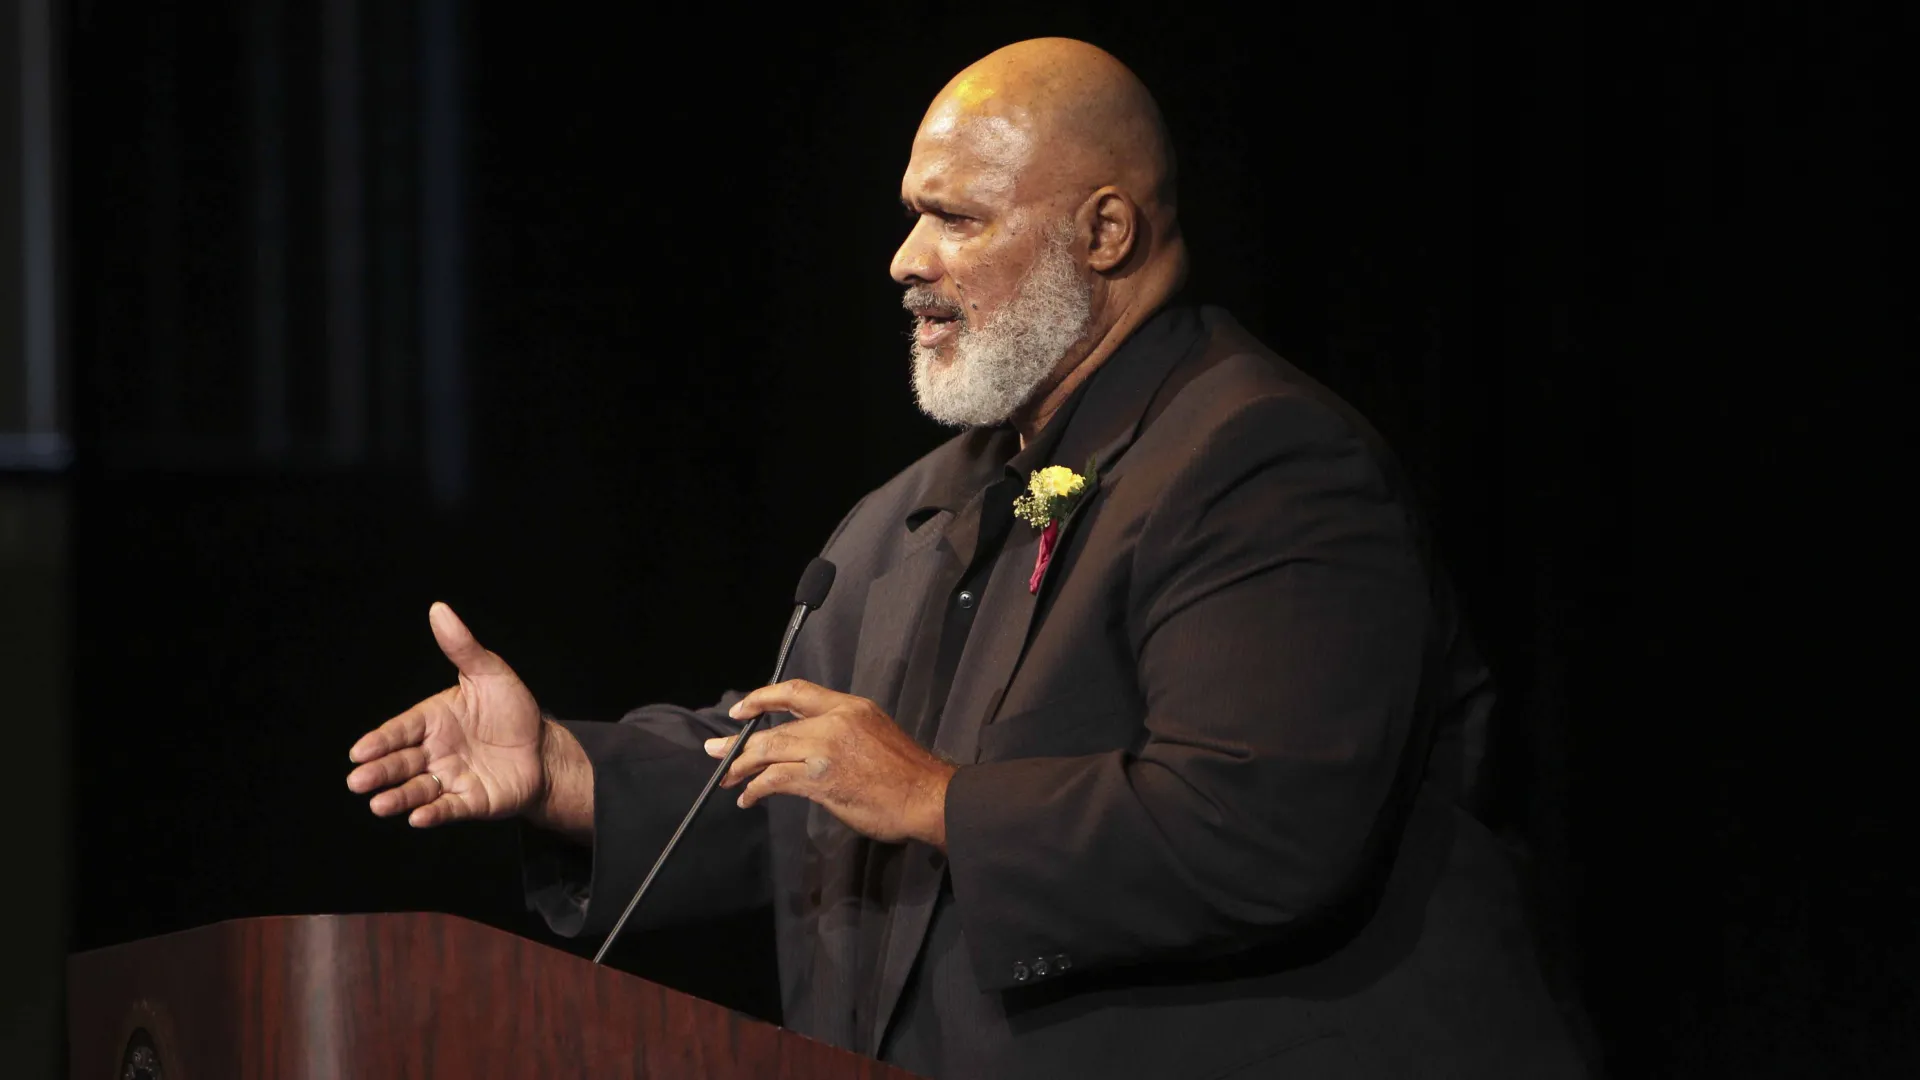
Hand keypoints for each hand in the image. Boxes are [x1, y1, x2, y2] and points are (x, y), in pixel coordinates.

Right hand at [346, 603, 547, 827]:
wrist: (544, 748)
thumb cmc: (512, 710)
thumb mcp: (490, 673)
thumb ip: (463, 648)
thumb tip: (438, 609)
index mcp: (433, 720)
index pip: (400, 730)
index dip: (380, 741)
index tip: (359, 751)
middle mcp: (434, 752)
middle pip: (401, 762)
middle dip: (379, 771)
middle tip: (357, 781)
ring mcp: (450, 778)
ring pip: (417, 789)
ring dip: (398, 797)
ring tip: (379, 804)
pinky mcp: (470, 801)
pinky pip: (448, 808)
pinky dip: (433, 813)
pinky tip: (419, 817)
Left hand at [708, 680, 956, 848]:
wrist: (928, 797)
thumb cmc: (908, 774)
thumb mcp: (875, 733)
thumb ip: (842, 731)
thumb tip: (809, 745)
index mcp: (850, 707)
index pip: (797, 691)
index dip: (763, 697)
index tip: (742, 709)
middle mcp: (835, 721)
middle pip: (775, 726)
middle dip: (740, 740)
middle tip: (715, 750)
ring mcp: (826, 749)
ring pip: (770, 750)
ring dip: (741, 765)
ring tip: (726, 777)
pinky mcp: (820, 778)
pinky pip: (776, 779)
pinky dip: (757, 788)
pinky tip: (750, 797)